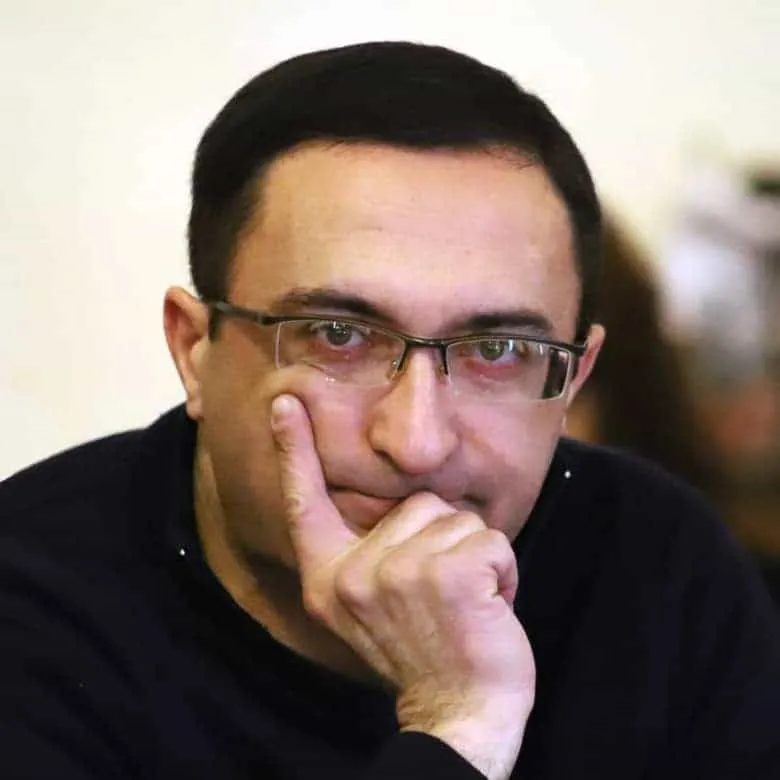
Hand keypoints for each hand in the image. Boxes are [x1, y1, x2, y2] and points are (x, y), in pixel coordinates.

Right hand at [270, 394, 535, 779]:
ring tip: (465, 605)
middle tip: (443, 598)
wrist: (460, 714)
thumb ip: (366, 558)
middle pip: (417, 504)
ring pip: (457, 519)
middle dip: (444, 543)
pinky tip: (489, 608)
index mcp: (329, 579)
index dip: (295, 450)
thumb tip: (399, 507)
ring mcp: (397, 572)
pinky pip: (491, 539)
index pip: (305, 504)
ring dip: (475, 558)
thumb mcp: (369, 608)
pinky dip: (505, 571)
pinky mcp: (447, 572)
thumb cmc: (424, 654)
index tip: (286, 403)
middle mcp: (353, 573)